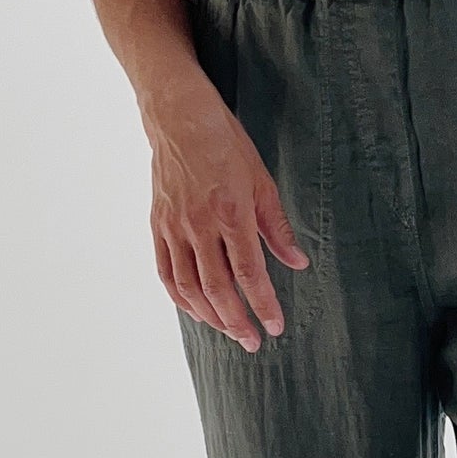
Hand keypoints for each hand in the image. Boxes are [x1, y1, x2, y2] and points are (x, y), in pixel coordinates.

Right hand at [146, 78, 309, 351]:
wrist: (177, 115)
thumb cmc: (224, 142)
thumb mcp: (261, 180)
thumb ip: (277, 227)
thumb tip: (298, 262)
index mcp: (230, 211)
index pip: (249, 271)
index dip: (263, 303)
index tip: (276, 326)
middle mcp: (199, 223)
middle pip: (218, 287)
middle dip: (237, 321)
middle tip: (253, 342)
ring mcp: (174, 226)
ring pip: (189, 287)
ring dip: (210, 316)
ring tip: (229, 331)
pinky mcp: (158, 225)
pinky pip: (166, 272)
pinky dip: (181, 298)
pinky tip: (198, 312)